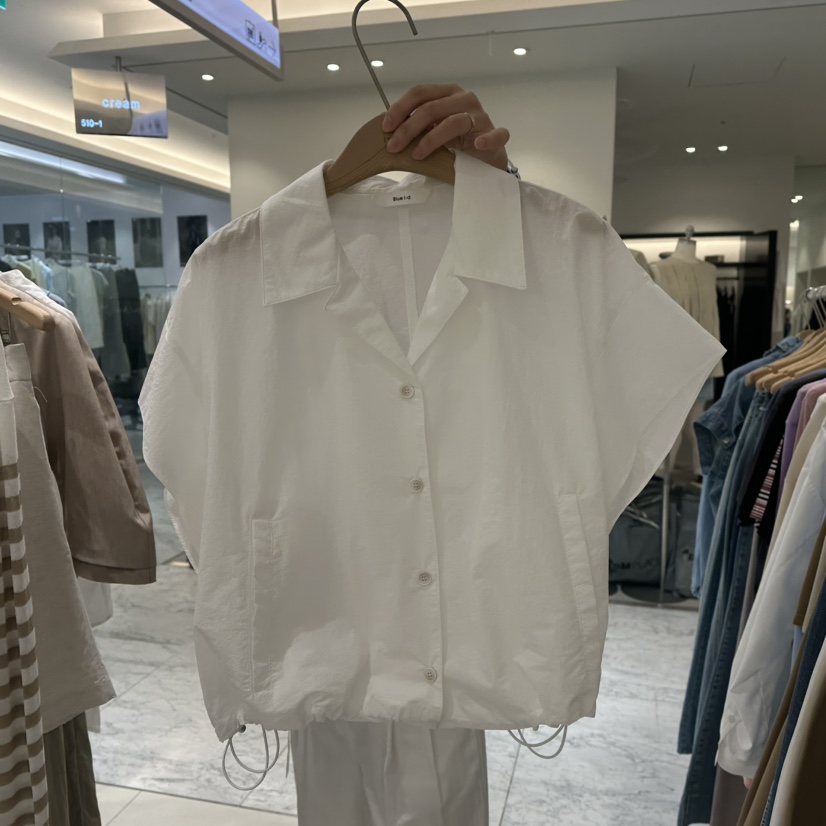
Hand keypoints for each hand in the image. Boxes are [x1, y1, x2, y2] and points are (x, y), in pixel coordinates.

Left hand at [382, 84, 510, 171]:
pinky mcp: (495, 134)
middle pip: (432, 108)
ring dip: (431, 139)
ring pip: (453, 122)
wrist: (486, 159)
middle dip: (408, 128)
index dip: (400, 108)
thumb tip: (389, 131)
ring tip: (417, 155)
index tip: (385, 127)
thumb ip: (418, 126)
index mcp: (447, 93)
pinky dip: (487, 139)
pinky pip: (495, 134)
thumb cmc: (458, 142)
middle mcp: (464, 99)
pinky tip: (477, 145)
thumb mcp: (433, 130)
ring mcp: (481, 116)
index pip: (420, 93)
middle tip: (393, 147)